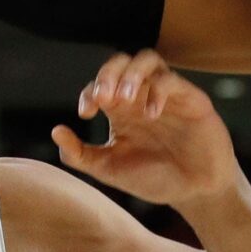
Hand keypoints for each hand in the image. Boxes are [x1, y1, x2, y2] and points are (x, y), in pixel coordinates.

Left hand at [52, 51, 241, 208]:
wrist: (195, 192)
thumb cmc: (154, 179)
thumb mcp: (109, 170)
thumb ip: (80, 154)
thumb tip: (55, 131)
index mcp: (121, 110)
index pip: (99, 84)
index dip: (89, 92)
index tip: (86, 113)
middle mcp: (142, 96)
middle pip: (121, 62)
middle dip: (108, 74)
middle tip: (103, 98)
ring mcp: (167, 94)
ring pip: (147, 59)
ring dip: (131, 74)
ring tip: (123, 98)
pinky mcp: (191, 99)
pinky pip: (172, 80)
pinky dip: (158, 91)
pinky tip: (150, 114)